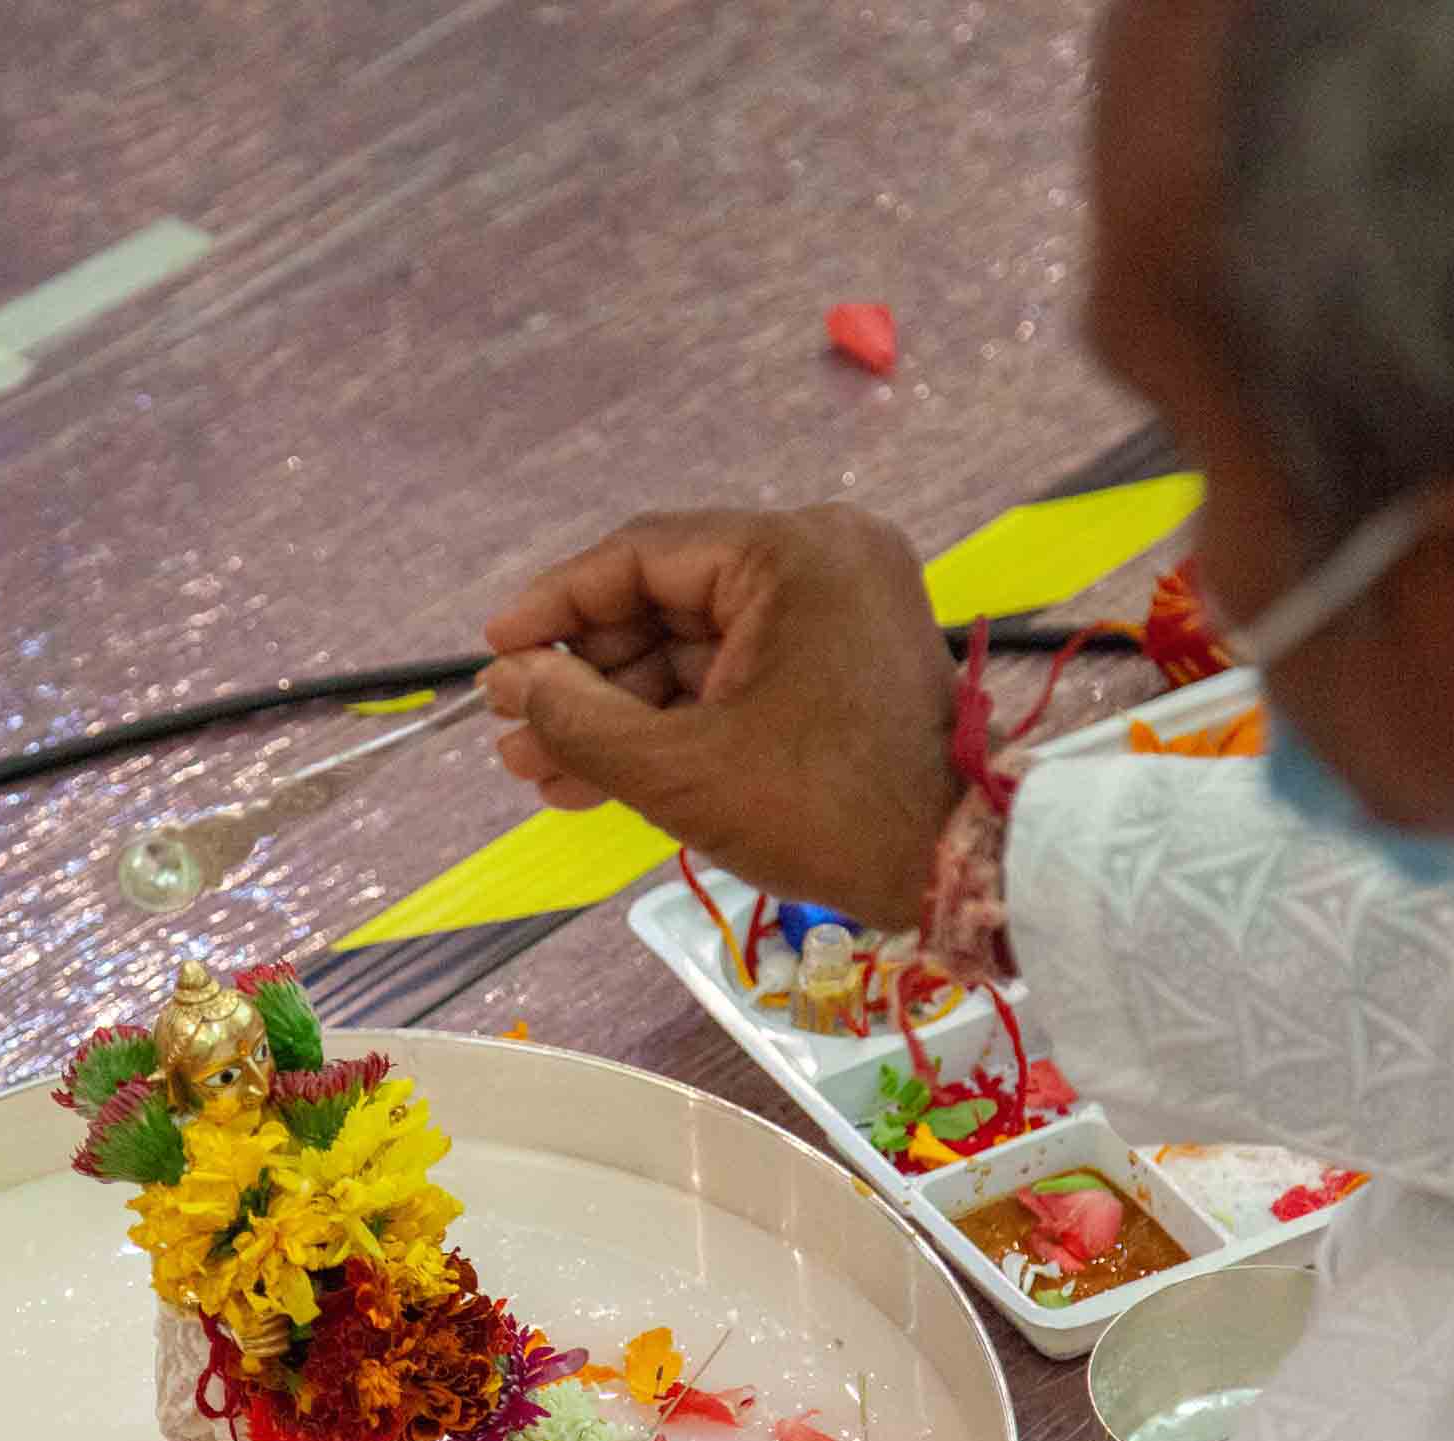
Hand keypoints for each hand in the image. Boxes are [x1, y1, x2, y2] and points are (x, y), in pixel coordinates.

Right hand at [478, 505, 962, 930]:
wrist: (957, 872)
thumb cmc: (829, 812)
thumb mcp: (681, 770)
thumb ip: (578, 718)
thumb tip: (511, 683)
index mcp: (793, 554)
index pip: (640, 556)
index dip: (555, 606)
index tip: (496, 654)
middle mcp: (821, 559)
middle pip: (663, 603)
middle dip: (583, 679)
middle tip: (514, 734)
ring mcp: (837, 609)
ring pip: (693, 648)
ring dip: (619, 711)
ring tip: (540, 771)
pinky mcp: (840, 660)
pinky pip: (735, 674)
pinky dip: (675, 721)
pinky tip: (599, 774)